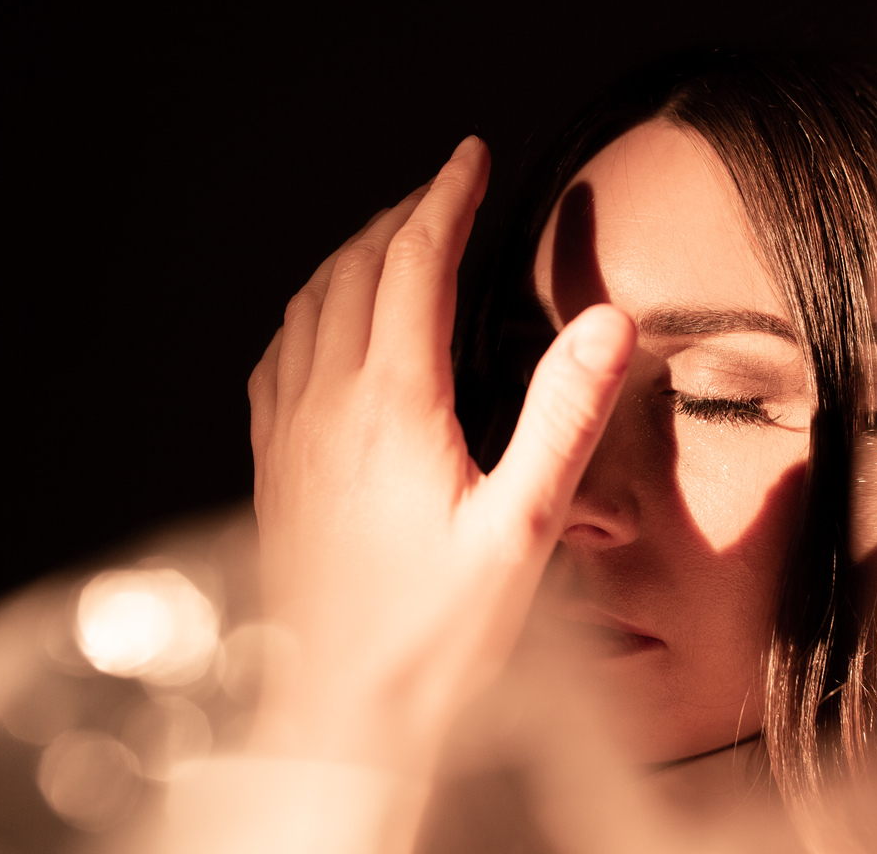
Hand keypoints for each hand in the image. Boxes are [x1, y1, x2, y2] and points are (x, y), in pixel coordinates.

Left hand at [244, 136, 634, 769]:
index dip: (445, 198)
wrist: (341, 718)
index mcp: (390, 407)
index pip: (414, 265)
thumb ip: (562, 417)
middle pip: (354, 270)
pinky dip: (308, 313)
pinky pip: (276, 358)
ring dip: (351, 256)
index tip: (469, 157)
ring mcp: (287, 436)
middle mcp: (325, 406)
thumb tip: (605, 325)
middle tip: (444, 190)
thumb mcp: (522, 529)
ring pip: (308, 306)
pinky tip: (322, 328)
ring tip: (391, 239)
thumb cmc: (434, 641)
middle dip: (402, 215)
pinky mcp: (271, 470)